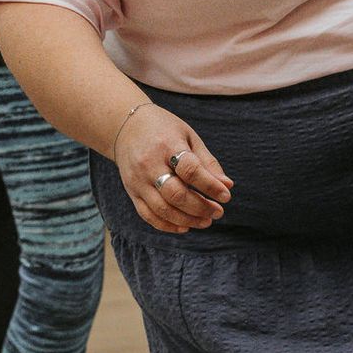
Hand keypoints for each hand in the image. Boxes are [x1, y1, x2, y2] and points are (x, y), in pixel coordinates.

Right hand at [112, 103, 232, 232]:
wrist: (124, 126)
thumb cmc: (163, 130)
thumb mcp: (188, 136)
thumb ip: (207, 162)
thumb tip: (227, 186)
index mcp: (166, 144)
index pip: (189, 169)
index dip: (210, 186)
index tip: (226, 196)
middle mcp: (148, 163)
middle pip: (175, 194)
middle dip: (201, 207)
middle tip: (218, 211)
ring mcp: (137, 179)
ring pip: (162, 209)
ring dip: (188, 220)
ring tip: (206, 220)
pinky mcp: (131, 191)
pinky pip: (148, 215)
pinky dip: (167, 225)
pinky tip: (185, 226)